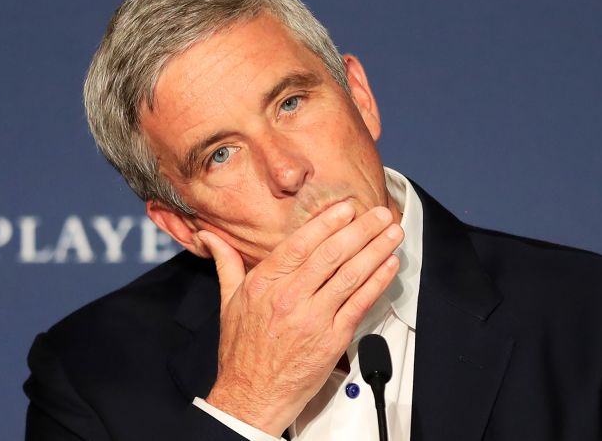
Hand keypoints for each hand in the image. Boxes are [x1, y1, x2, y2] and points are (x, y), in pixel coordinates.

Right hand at [198, 202, 403, 436]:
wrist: (252, 394)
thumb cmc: (242, 351)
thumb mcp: (228, 301)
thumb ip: (226, 263)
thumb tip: (209, 237)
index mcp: (264, 284)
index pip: (300, 244)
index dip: (327, 222)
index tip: (346, 207)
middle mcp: (289, 298)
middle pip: (332, 254)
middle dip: (361, 229)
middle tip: (380, 213)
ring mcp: (313, 319)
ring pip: (351, 275)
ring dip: (376, 250)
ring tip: (392, 233)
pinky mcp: (332, 340)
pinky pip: (360, 304)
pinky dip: (377, 282)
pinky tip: (389, 266)